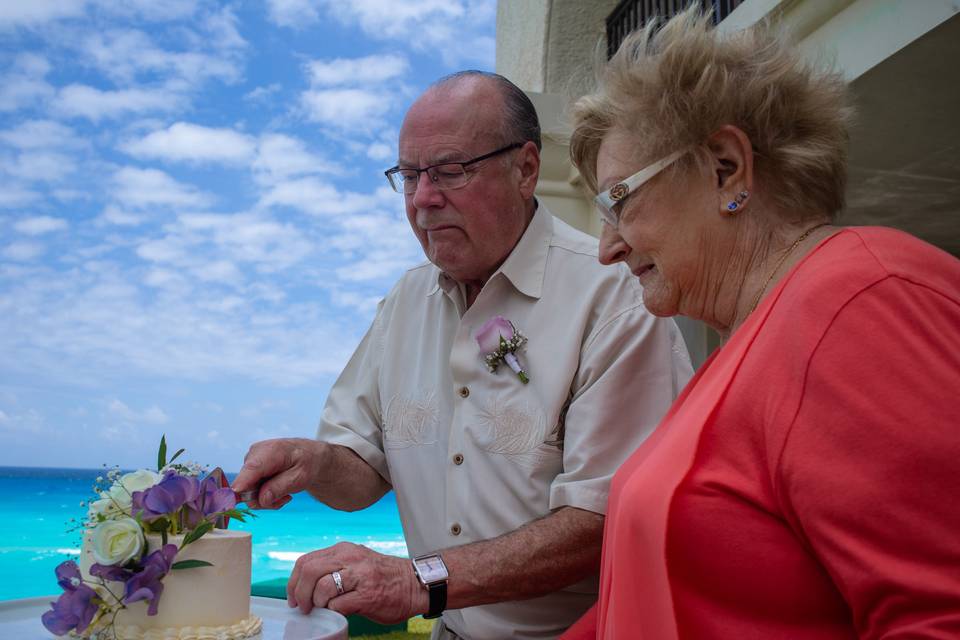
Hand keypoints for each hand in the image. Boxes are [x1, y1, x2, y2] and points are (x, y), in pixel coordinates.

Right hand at [232, 438, 323, 508]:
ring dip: (266, 498)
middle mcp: (255, 454)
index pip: (252, 468)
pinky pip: (250, 490)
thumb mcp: (301, 477)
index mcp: (271, 451)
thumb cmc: (306, 463)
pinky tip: (278, 489)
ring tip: (285, 493)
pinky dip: (264, 494)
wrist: (307, 455)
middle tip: (285, 498)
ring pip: (247, 492)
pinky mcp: (249, 469)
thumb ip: (281, 487)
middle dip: (264, 498)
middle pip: (247, 486)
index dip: (242, 483)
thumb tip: (262, 499)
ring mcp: (250, 461)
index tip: (234, 498)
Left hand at [287, 542, 428, 623]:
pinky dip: (334, 612)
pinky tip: (342, 611)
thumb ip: (334, 567)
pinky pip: (338, 605)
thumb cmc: (384, 577)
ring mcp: (360, 576)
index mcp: (344, 550)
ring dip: (318, 604)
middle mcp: (350, 558)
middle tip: (304, 607)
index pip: (306, 561)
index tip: (293, 596)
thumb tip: (306, 585)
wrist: (415, 583)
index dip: (293, 582)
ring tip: (325, 608)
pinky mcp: (367, 595)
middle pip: (309, 571)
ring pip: (321, 588)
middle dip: (300, 594)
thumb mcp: (356, 562)